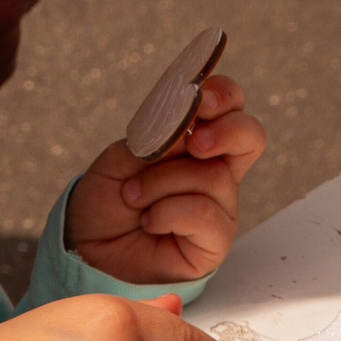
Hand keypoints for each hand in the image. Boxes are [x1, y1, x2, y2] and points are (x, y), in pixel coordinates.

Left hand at [65, 74, 267, 283]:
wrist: (89, 246)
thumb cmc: (107, 199)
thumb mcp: (122, 156)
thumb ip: (156, 138)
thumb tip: (189, 129)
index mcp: (199, 142)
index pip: (230, 105)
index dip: (223, 95)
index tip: (199, 96)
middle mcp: (218, 171)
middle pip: (251, 135)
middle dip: (225, 131)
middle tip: (193, 143)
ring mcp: (220, 207)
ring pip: (211, 176)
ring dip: (161, 183)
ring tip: (134, 196)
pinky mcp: (215, 241)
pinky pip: (202, 213)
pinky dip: (166, 213)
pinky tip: (149, 222)